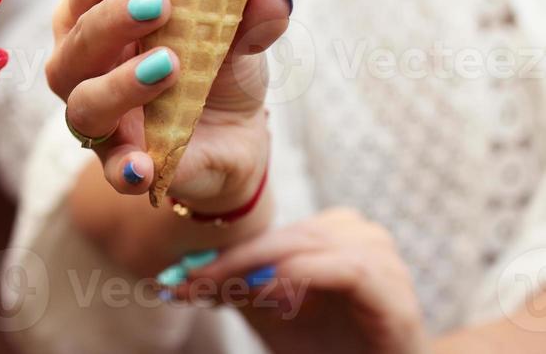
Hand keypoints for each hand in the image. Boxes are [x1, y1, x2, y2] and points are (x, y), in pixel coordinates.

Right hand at [46, 0, 290, 212]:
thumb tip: (272, 1)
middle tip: (158, 3)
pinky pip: (110, 169)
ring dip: (121, 83)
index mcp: (97, 18)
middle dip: (113, 19)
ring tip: (168, 66)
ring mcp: (98, 118)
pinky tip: (143, 166)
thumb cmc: (212, 66)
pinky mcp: (119, 164)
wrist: (234, 135)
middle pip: (77, 42)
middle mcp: (83, 66)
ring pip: (85, 103)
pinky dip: (124, 167)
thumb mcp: (234, 36)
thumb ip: (246, 19)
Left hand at [172, 209, 428, 353]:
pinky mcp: (395, 290)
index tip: (181, 276)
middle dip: (233, 261)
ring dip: (260, 266)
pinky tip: (271, 295)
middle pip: (286, 236)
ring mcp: (384, 259)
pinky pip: (347, 269)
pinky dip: (303, 277)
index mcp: (333, 232)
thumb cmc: (327, 348)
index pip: (271, 233)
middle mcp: (361, 236)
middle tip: (191, 283)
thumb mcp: (270, 314)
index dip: (225, 253)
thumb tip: (179, 277)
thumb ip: (236, 288)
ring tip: (225, 290)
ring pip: (311, 243)